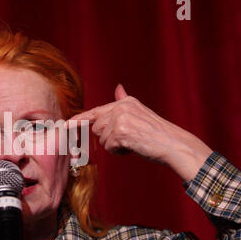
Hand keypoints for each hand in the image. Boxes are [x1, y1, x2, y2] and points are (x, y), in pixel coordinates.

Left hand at [66, 84, 212, 180]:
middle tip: (129, 139)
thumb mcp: (139, 113)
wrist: (173, 144)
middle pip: (97, 128)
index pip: (97, 111)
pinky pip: (109, 147)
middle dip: (108, 138)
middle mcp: (121, 107)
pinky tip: (134, 148)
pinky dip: (119, 152)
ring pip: (102, 139)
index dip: (80, 119)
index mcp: (125, 102)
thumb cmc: (157, 134)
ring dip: (115, 146)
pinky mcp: (121, 132)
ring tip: (133, 143)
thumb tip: (118, 88)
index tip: (67, 123)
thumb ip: (124, 102)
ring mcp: (121, 119)